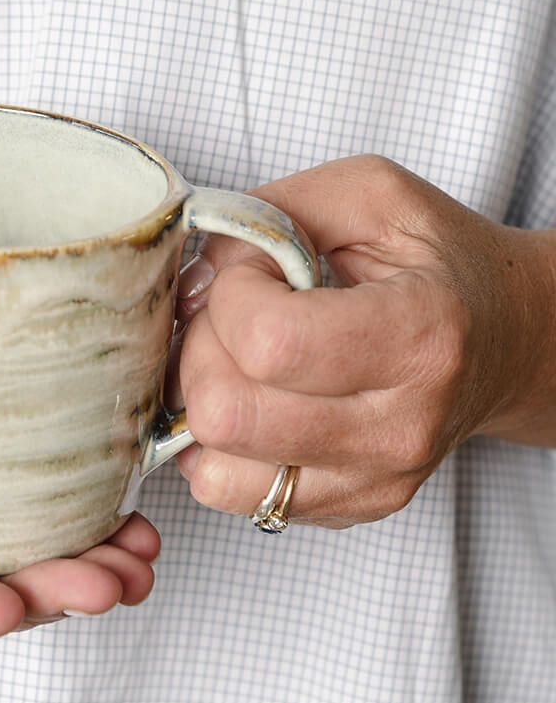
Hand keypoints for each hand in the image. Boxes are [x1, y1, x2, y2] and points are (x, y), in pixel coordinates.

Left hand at [173, 155, 555, 527]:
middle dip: (200, 350)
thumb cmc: (437, 264)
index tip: (253, 275)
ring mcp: (372, 481)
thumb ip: (274, 211)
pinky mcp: (346, 507)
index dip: (230, 296)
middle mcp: (398, 427)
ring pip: (215, 468)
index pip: (269, 343)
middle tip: (233, 319)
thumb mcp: (373, 196)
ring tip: (235, 361)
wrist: (506, 341)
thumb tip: (197, 270)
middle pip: (226, 415)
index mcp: (419, 337)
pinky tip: (244, 399)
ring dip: (200, 402)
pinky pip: (228, 492)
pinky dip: (212, 446)